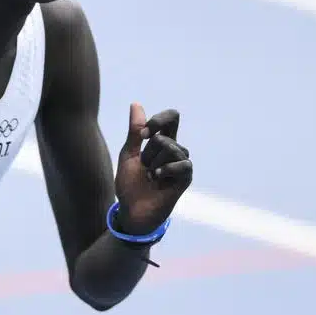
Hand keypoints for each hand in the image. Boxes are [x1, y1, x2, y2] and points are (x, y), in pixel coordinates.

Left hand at [114, 104, 192, 234]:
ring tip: (150, 176)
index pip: (172, 118)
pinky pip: (181, 163)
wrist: (131, 210)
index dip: (158, 121)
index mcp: (162, 141)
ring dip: (153, 163)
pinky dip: (165, 170)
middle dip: (147, 152)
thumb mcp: (129, 154)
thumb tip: (136, 104)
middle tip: (145, 169)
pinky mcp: (186, 178)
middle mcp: (175, 150)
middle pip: (164, 137)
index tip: (142, 135)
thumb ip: (135, 131)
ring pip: (170, 148)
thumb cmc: (130, 184)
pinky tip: (156, 178)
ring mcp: (182, 164)